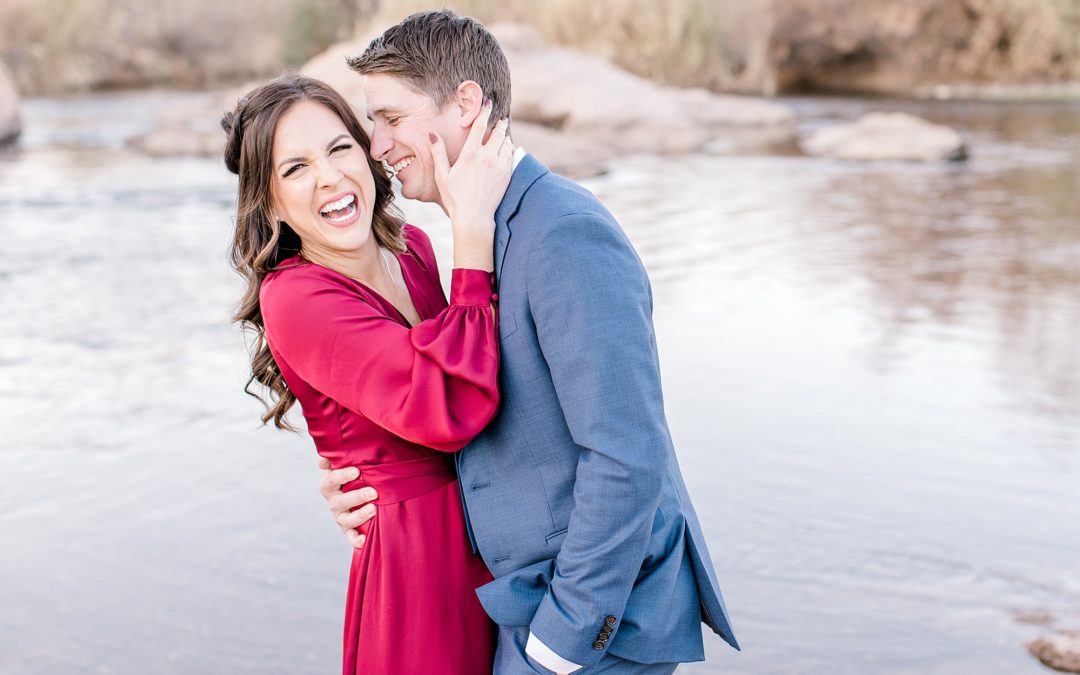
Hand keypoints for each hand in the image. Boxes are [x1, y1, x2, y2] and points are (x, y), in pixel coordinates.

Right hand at [317, 456, 376, 548]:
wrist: (355, 490)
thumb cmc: (353, 473)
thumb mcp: (343, 464)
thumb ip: (334, 459)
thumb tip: (324, 457)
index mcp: (329, 485)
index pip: (331, 481)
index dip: (342, 476)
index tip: (356, 471)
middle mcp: (334, 502)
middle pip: (341, 502)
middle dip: (357, 497)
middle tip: (373, 492)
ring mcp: (341, 517)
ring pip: (347, 520)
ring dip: (360, 516)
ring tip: (374, 509)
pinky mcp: (349, 529)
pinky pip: (351, 537)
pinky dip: (356, 540)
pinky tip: (364, 540)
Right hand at [430, 99, 512, 270]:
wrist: (474, 217)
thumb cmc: (455, 198)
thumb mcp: (442, 175)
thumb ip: (438, 153)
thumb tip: (432, 134)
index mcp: (470, 154)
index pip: (480, 126)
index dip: (485, 112)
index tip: (488, 103)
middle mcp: (487, 157)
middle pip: (498, 132)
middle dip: (500, 123)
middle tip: (500, 118)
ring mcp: (499, 166)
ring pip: (506, 143)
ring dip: (505, 135)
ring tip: (503, 132)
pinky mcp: (507, 175)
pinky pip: (511, 155)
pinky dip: (509, 148)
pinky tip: (506, 148)